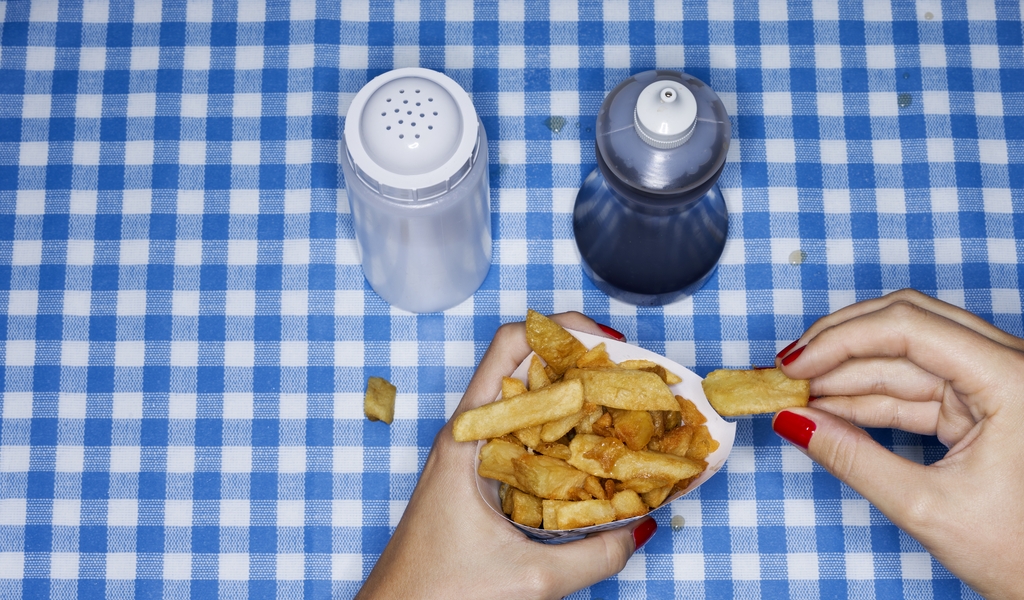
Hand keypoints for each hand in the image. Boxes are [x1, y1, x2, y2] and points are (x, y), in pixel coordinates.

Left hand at [356, 313, 654, 599]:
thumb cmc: (440, 593)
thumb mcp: (530, 578)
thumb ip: (594, 555)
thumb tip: (641, 527)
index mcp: (468, 436)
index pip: (511, 346)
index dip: (562, 329)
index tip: (611, 344)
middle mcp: (468, 433)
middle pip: (528, 368)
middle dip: (583, 364)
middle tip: (636, 378)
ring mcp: (472, 453)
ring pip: (529, 403)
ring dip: (576, 399)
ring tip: (627, 409)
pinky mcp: (479, 476)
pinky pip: (527, 438)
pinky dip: (564, 434)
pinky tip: (598, 454)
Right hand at [774, 289, 1023, 598]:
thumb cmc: (1022, 554)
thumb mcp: (927, 508)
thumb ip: (852, 459)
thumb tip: (793, 422)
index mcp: (1011, 380)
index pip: (910, 328)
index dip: (841, 340)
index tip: (793, 367)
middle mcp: (1007, 367)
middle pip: (907, 325)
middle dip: (839, 344)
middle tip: (787, 370)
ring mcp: (993, 383)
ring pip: (905, 355)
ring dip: (847, 371)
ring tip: (795, 393)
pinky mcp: (980, 404)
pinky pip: (914, 387)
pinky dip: (867, 397)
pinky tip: (826, 407)